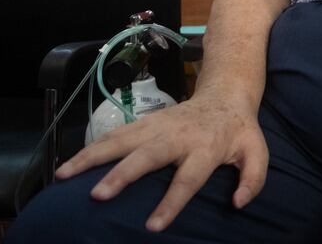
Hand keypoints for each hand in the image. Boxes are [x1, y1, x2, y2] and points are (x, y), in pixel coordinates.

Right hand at [55, 91, 266, 231]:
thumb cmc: (238, 131)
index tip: (153, 226)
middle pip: (147, 156)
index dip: (172, 202)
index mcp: (206, 147)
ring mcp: (157, 126)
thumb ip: (253, 179)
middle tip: (98, 195)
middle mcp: (178, 135)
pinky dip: (90, 148)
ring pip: (121, 140)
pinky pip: (114, 135)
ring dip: (92, 157)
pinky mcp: (144, 122)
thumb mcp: (256, 152)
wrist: (225, 95)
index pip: (189, 178)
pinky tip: (70, 164)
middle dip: (122, 175)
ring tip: (64, 175)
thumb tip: (237, 203)